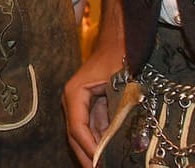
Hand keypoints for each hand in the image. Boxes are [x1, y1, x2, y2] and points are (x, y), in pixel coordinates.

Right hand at [64, 21, 125, 164]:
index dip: (89, 149)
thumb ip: (115, 113)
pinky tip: (108, 154)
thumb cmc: (119, 56)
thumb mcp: (119, 86)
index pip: (77, 129)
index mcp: (74, 94)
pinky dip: (100, 141)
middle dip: (87, 156)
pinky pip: (94, 128)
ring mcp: (81, 103)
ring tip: (103, 166)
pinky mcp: (92, 105)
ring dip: (93, 151)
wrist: (122, 39)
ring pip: (84, 134)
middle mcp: (73, 100)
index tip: (99, 163)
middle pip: (76, 136)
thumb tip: (113, 141)